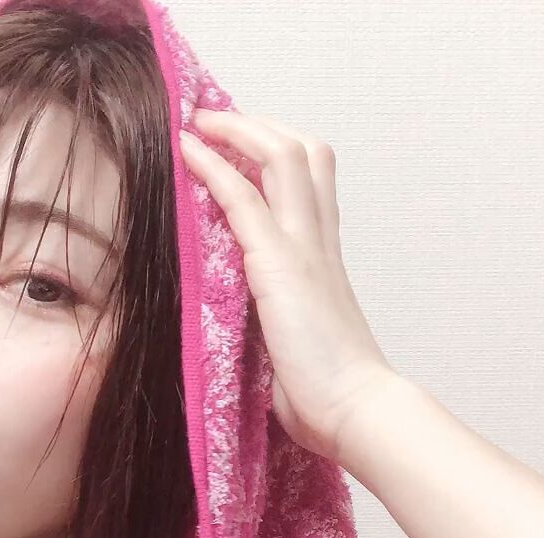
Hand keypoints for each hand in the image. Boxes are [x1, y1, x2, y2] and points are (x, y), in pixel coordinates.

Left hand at [179, 107, 397, 464]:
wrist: (355, 410)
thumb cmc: (326, 394)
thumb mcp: (295, 344)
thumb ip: (275, 319)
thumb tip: (245, 325)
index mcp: (323, 260)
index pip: (310, 183)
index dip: (277, 154)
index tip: (241, 145)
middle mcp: (318, 243)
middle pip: (302, 153)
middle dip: (258, 127)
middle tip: (218, 121)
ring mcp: (302, 249)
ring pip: (281, 157)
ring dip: (237, 131)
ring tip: (201, 121)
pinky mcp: (279, 266)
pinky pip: (243, 199)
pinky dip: (214, 168)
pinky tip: (188, 150)